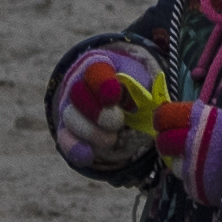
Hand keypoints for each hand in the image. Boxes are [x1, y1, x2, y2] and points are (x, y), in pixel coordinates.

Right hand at [45, 37, 177, 177]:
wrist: (119, 98)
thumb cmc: (133, 86)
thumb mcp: (142, 80)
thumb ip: (146, 87)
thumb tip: (156, 100)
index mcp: (98, 66)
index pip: (94, 70)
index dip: (102, 83)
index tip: (114, 96)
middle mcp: (78, 83)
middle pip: (77, 94)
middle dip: (98, 111)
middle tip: (117, 122)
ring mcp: (69, 107)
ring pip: (70, 117)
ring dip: (91, 132)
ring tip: (111, 139)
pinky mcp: (67, 130)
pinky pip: (65, 139)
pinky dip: (75, 148)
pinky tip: (88, 155)